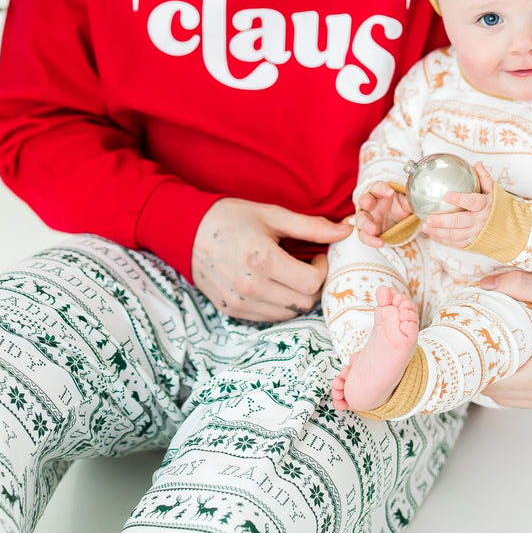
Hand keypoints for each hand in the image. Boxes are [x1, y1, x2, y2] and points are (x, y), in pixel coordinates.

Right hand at [192, 197, 351, 323]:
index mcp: (262, 259)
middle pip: (304, 302)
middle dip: (313, 285)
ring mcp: (239, 302)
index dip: (322, 269)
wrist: (187, 231)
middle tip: (305, 265)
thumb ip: (311, 226)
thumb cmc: (231, 218)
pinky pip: (269, 317)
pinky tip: (271, 283)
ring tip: (287, 274)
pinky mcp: (232, 311)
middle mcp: (250, 286)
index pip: (312, 282)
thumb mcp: (272, 214)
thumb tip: (344, 231)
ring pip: (289, 314)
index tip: (316, 255)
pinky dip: (279, 305)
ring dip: (297, 297)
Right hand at [354, 182, 411, 240]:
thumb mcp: (407, 204)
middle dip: (365, 201)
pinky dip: (371, 240)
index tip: (391, 193)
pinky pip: (364, 236)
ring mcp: (367, 218)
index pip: (377, 187)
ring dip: (365, 224)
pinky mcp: (367, 231)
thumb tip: (418, 202)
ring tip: (374, 230)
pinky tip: (380, 243)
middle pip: (363, 199)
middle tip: (369, 204)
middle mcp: (371, 204)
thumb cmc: (400, 207)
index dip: (382, 189)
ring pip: (360, 219)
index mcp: (380, 193)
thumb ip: (410, 202)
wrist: (399, 222)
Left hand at [421, 161, 494, 249]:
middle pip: (460, 222)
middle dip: (442, 221)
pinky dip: (442, 239)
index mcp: (485, 206)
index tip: (447, 195)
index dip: (460, 199)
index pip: (473, 202)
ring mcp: (476, 233)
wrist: (511, 229)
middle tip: (428, 218)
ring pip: (455, 235)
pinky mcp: (472, 242)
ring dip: (438, 231)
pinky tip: (431, 233)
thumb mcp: (494, 191)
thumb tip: (477, 164)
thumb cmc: (498, 207)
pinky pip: (455, 243)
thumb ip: (484, 178)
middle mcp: (480, 221)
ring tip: (425, 226)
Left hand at [478, 269, 531, 409]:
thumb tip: (486, 283)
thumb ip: (518, 284)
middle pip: (501, 395)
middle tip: (472, 353)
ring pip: (515, 402)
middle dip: (484, 376)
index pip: (496, 383)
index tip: (466, 353)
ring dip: (500, 386)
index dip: (477, 370)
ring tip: (488, 361)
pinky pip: (531, 401)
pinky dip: (517, 391)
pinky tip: (510, 371)